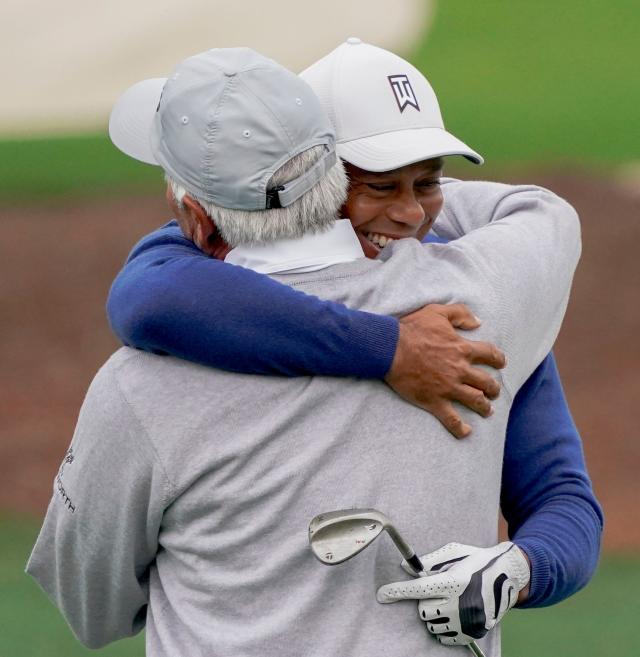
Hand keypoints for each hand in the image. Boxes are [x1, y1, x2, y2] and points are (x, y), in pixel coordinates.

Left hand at [376, 542, 529, 645]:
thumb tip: (406, 568)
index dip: (397, 592)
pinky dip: (445, 628)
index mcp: (453, 580)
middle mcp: (460, 603)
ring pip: (433, 625)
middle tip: (438, 592)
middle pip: (423, 610)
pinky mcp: (473, 633)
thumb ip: (429, 561)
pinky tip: (454, 614)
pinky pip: (446, 637)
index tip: (382, 595)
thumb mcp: (453, 552)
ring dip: (434, 615)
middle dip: (425, 601)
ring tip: (449, 602)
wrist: (509, 575)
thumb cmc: (476, 559)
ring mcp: (468, 621)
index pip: (418, 589)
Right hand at [384, 304, 505, 437]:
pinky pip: (451, 419)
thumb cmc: (411, 329)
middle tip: (493, 391)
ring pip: (475, 401)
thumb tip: (477, 322)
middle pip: (486, 382)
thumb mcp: (437, 312)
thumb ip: (460, 313)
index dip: (498, 359)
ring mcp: (448, 387)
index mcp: (462, 348)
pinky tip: (466, 432)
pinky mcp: (434, 400)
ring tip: (487, 410)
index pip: (490, 354)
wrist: (390, 349)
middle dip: (493, 388)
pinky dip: (460, 428)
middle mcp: (460, 370)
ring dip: (484, 407)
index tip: (501, 363)